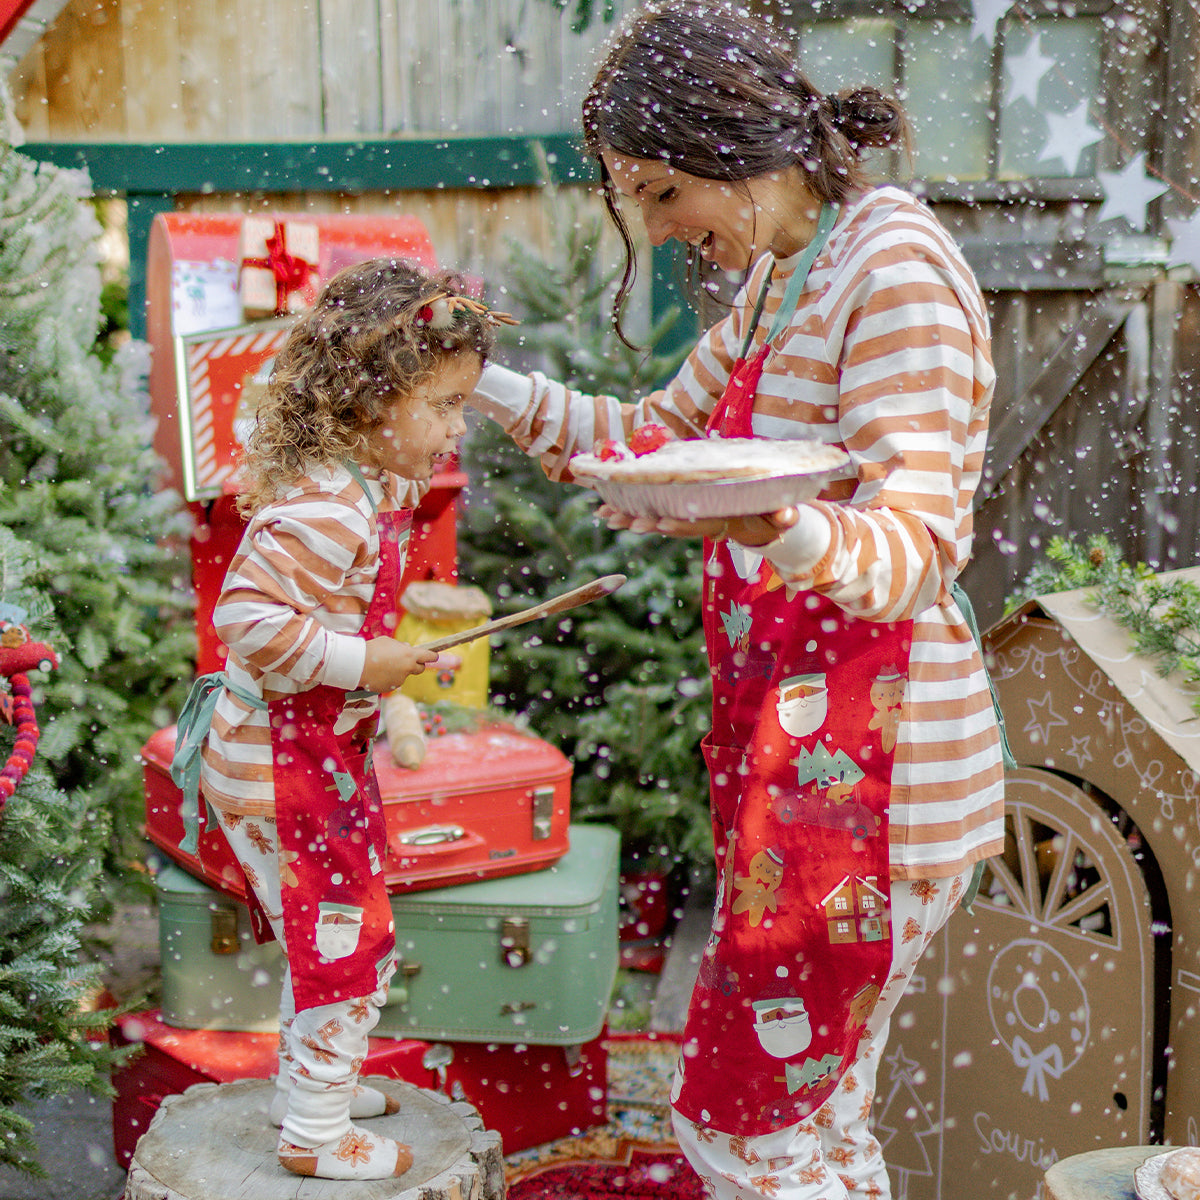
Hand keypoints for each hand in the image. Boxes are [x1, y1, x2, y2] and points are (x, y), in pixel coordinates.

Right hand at [359, 638, 438, 693]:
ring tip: (383, 665)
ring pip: (404, 675)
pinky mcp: (391, 688)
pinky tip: (378, 673)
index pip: (428, 656)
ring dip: (399, 671)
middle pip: (420, 669)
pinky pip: (393, 682)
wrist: (357, 665)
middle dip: (417, 665)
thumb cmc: (373, 649)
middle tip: (409, 661)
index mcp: (410, 655)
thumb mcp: (389, 642)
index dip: (432, 656)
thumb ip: (401, 646)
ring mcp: (400, 680)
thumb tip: (407, 649)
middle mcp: (408, 669)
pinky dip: (389, 678)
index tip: (434, 656)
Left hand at [599, 504, 798, 545]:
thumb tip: (790, 517)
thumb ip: (784, 517)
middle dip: (645, 522)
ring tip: (604, 515)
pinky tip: (607, 508)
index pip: (698, 525)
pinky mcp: (679, 514)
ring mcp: (687, 520)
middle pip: (669, 524)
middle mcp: (699, 523)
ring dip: (629, 518)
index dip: (679, 525)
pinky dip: (630, 510)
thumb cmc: (770, 517)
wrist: (759, 524)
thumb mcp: (780, 517)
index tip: (661, 523)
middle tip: (622, 521)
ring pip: (655, 520)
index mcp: (720, 523)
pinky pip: (652, 512)